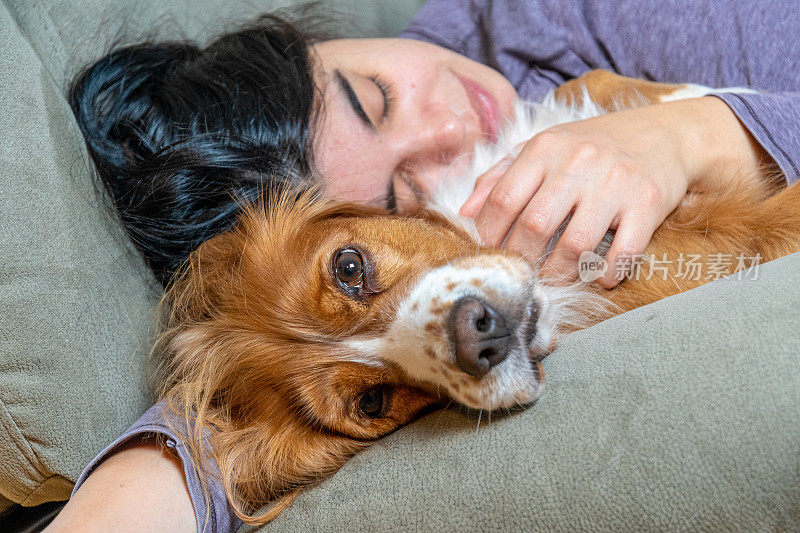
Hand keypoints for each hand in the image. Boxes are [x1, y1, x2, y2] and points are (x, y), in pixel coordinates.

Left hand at [459, 97, 768, 286]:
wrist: (666, 134)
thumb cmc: (593, 145)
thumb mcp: (544, 147)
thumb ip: (500, 176)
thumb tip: (465, 212)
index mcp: (546, 148)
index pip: (502, 200)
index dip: (491, 234)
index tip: (493, 251)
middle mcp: (579, 162)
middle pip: (534, 227)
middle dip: (523, 258)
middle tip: (524, 270)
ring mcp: (615, 183)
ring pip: (575, 245)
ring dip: (561, 273)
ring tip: (555, 276)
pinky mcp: (648, 204)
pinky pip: (622, 253)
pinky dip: (606, 274)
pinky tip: (598, 276)